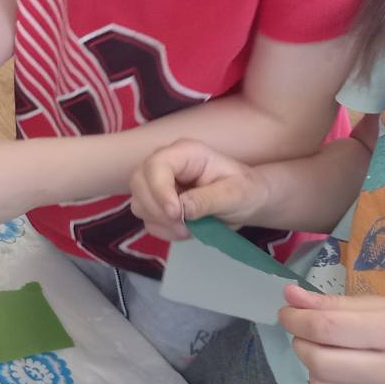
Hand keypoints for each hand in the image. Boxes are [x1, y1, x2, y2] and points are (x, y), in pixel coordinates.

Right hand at [128, 139, 271, 241]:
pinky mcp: (155, 202)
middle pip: (138, 183)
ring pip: (139, 203)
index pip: (156, 165)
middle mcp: (165, 164)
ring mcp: (157, 183)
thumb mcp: (235, 194)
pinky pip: (147, 220)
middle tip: (185, 226)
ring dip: (162, 222)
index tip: (176, 213)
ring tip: (191, 228)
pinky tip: (185, 229)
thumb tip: (181, 209)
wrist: (246, 202)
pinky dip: (164, 230)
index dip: (159, 189)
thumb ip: (208, 200)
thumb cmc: (245, 191)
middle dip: (157, 209)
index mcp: (185, 153)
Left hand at [280, 285, 384, 383]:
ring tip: (327, 358)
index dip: (296, 319)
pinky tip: (341, 380)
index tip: (287, 313)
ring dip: (313, 371)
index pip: (326, 328)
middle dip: (302, 344)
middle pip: (320, 362)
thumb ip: (337, 303)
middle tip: (307, 336)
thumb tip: (290, 295)